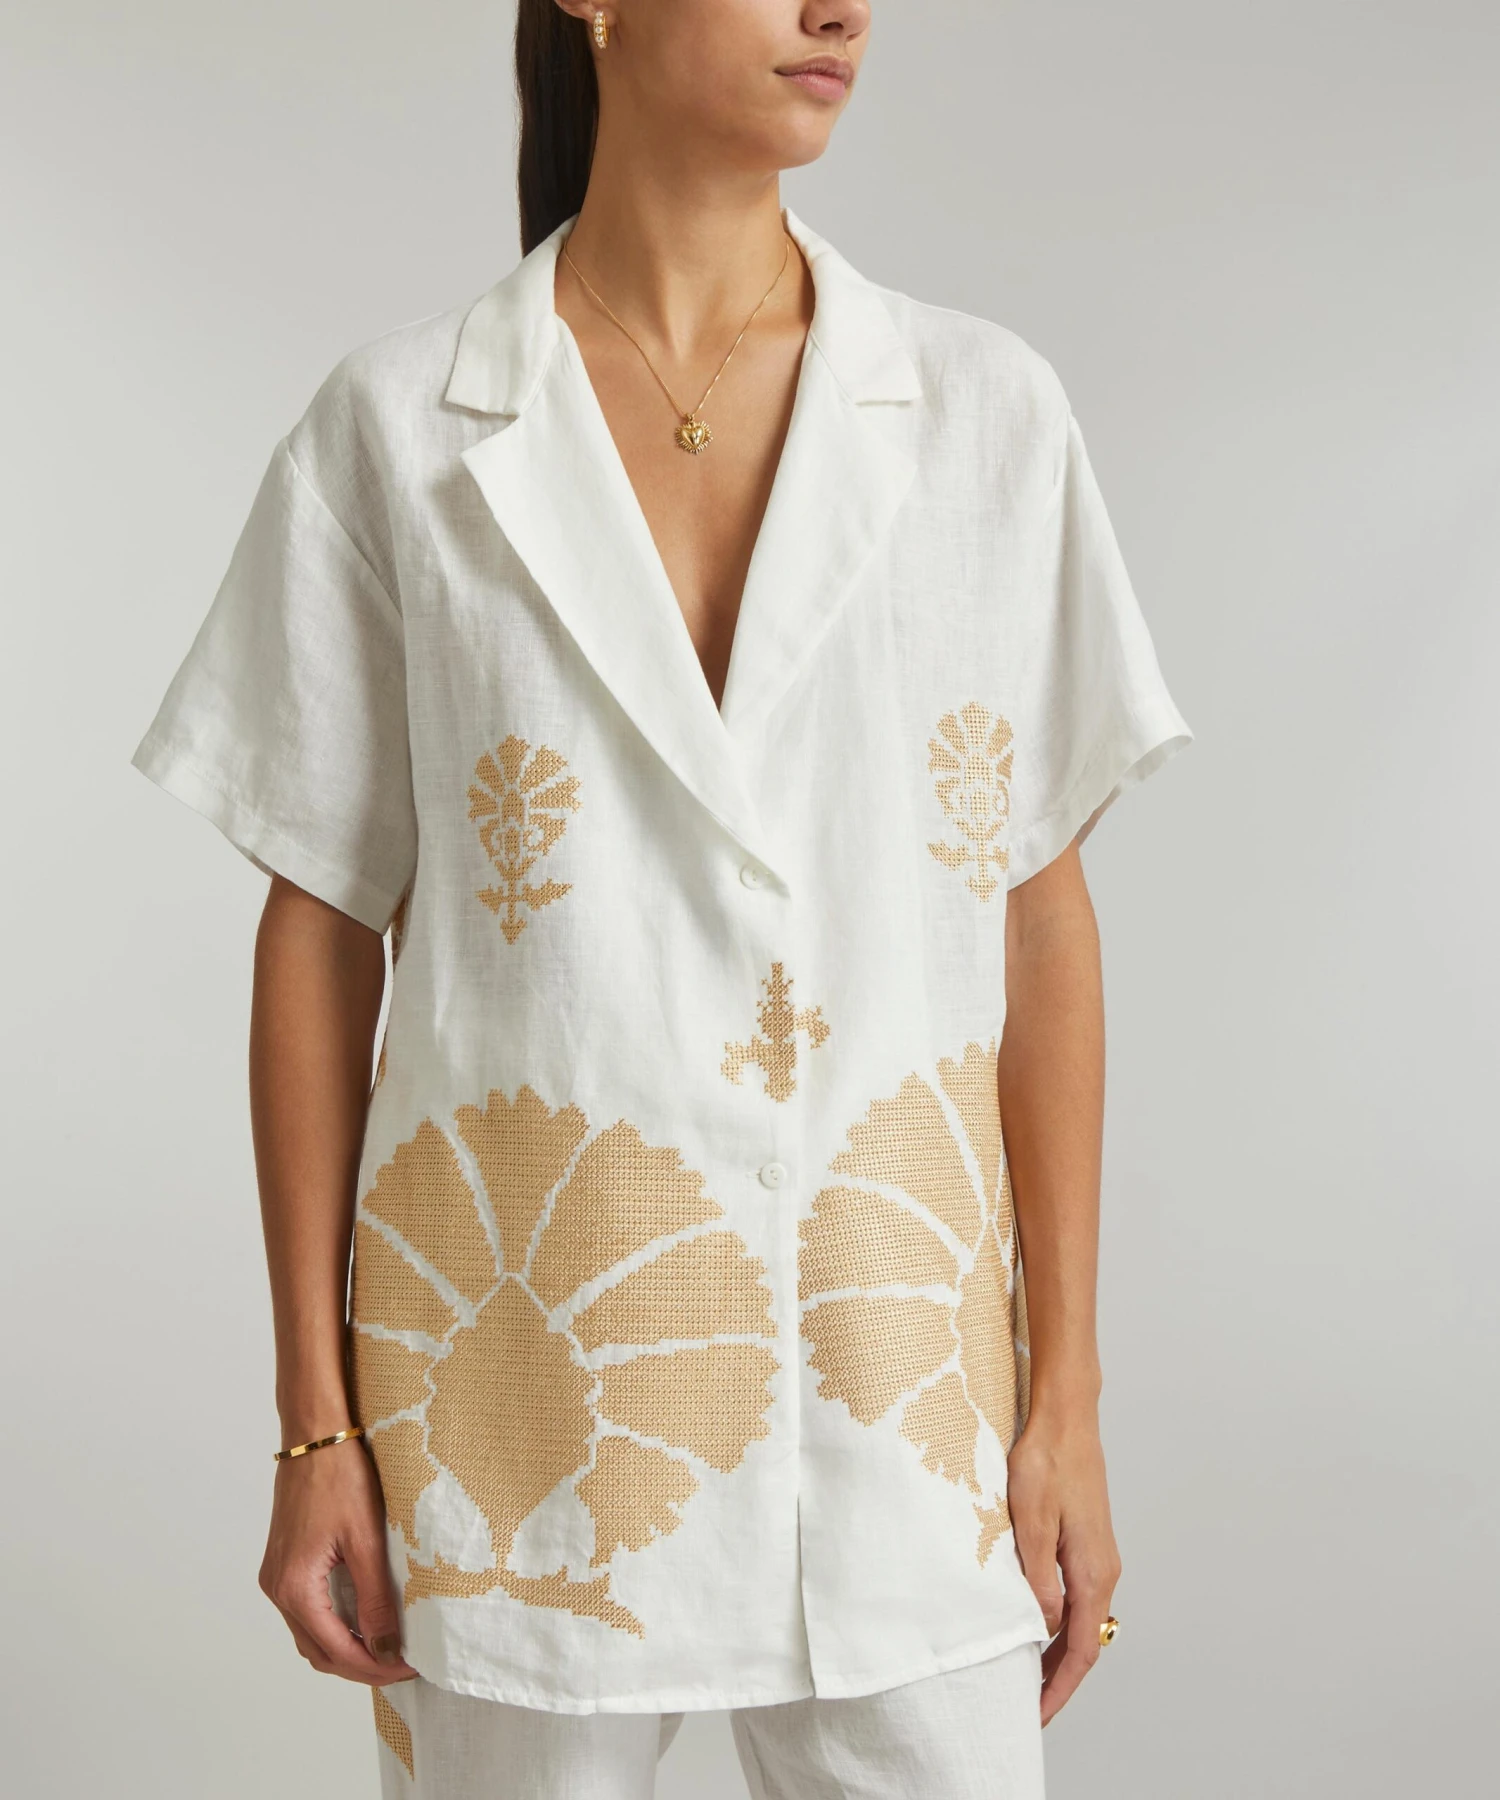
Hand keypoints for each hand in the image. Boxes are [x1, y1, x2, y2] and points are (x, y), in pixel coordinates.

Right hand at [258, 1437, 418, 1684]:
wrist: (315, 1434)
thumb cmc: (341, 1477)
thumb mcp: (366, 1540)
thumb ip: (375, 1598)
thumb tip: (385, 1648)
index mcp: (294, 1587)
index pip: (336, 1650)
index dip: (374, 1667)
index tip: (409, 1667)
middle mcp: (277, 1589)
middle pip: (318, 1651)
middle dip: (360, 1666)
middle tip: (402, 1665)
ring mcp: (277, 1576)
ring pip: (311, 1635)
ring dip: (347, 1649)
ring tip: (388, 1648)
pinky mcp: (284, 1563)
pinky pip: (307, 1612)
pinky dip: (335, 1625)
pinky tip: (364, 1620)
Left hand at [1007, 1408, 1121, 1725]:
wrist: (1066, 1419)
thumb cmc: (1046, 1462)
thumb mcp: (1031, 1520)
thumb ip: (1038, 1576)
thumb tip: (1045, 1625)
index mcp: (1092, 1572)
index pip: (1081, 1648)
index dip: (1058, 1686)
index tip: (1036, 1713)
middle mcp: (1103, 1570)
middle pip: (1085, 1641)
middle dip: (1057, 1677)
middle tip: (1025, 1702)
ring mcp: (1098, 1556)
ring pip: (1082, 1620)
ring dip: (1058, 1650)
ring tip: (1026, 1671)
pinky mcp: (1088, 1542)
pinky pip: (1078, 1596)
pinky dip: (1060, 1621)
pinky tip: (1037, 1621)